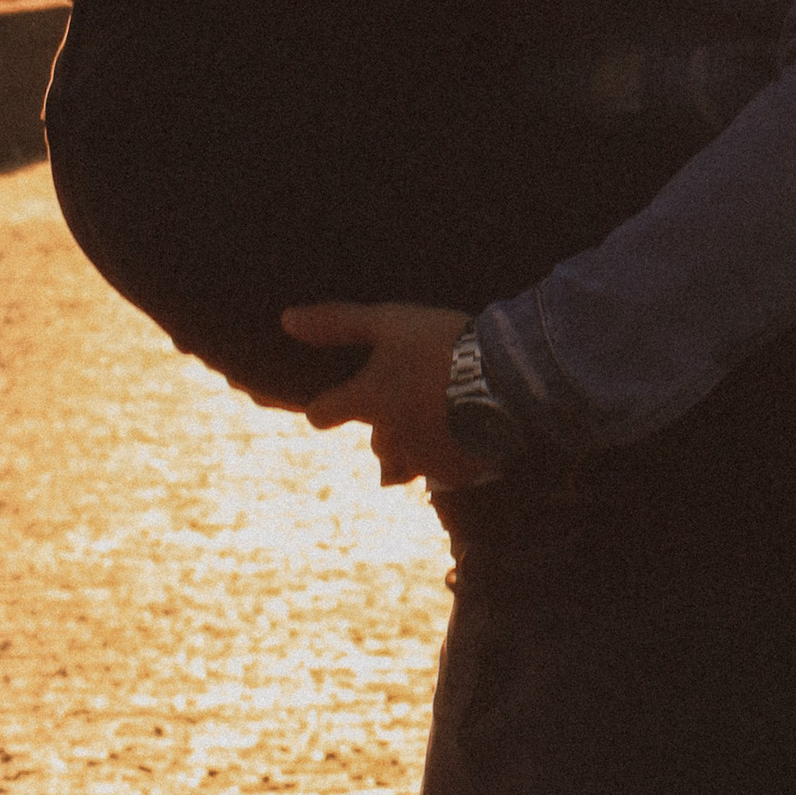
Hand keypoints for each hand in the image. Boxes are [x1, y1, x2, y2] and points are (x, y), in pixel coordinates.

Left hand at [282, 299, 484, 489]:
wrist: (509, 376)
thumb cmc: (444, 343)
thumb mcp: (389, 321)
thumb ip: (337, 323)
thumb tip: (286, 320)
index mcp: (367, 402)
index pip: (321, 414)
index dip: (326, 406)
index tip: (337, 401)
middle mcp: (388, 438)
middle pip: (375, 441)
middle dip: (388, 424)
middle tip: (416, 396)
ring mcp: (422, 460)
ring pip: (407, 460)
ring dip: (418, 443)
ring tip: (443, 416)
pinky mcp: (457, 474)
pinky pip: (443, 470)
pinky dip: (451, 454)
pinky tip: (469, 431)